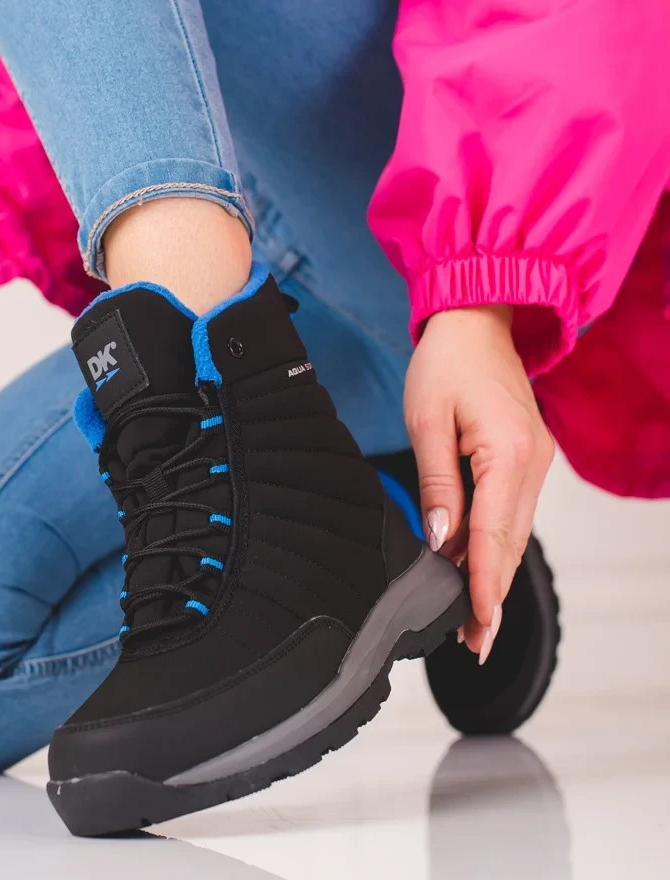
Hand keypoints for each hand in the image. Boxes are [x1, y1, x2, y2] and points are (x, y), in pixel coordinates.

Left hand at [403, 305, 554, 661]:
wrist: (477, 321)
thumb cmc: (445, 363)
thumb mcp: (427, 420)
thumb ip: (437, 483)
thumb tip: (442, 541)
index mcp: (507, 451)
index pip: (493, 533)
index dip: (484, 585)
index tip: (477, 627)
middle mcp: (533, 462)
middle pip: (511, 541)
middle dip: (492, 593)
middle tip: (474, 642)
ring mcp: (536, 461)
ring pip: (514, 529)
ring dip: (494, 571)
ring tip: (473, 618)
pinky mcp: (529, 457)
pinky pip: (513, 509)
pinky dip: (496, 541)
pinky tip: (476, 564)